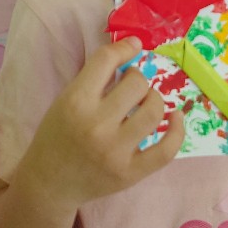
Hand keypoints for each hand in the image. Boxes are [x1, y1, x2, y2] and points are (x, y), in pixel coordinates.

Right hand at [14, 37, 184, 213]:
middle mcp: (96, 125)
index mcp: (75, 102)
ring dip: (154, 99)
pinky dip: (177, 130)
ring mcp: (115, 152)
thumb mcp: (66, 99)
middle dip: (137, 78)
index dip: (124, 48)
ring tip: (147, 101)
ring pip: (153, 112)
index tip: (133, 47)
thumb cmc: (57, 135)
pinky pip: (166, 150)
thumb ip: (95, 76)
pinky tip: (175, 118)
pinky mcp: (130, 173)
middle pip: (136, 84)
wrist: (50, 182)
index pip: (106, 61)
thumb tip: (134, 45)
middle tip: (131, 86)